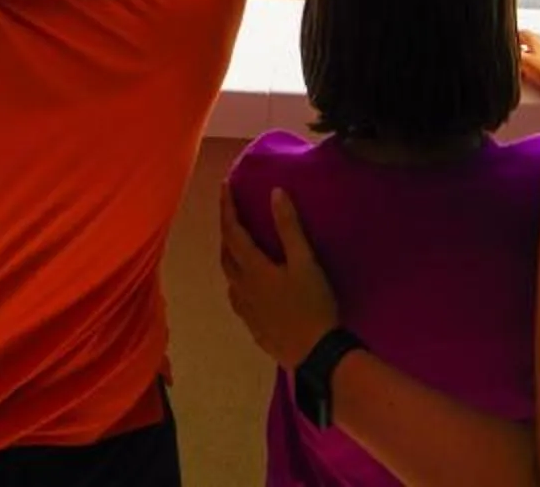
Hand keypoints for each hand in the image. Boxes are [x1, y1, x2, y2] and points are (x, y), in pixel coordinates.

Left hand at [220, 187, 340, 369]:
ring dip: (230, 256)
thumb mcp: (305, 262)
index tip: (224, 186)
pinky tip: (248, 284)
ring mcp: (246, 310)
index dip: (227, 207)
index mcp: (253, 269)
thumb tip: (274, 192)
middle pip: (226, 254)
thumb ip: (289, 227)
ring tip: (239, 244)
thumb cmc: (312, 305)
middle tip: (232, 213)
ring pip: (229, 277)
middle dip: (226, 231)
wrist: (315, 353)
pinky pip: (237, 297)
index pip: (233, 232)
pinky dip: (238, 280)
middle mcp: (242, 288)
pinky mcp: (253, 326)